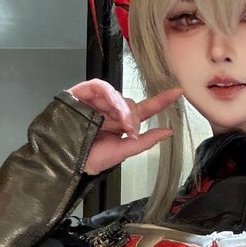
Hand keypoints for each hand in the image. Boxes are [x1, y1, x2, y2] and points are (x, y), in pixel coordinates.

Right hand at [67, 79, 182, 174]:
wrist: (67, 160)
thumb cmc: (91, 159)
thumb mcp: (123, 151)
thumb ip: (145, 141)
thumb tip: (168, 132)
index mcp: (121, 124)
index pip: (144, 110)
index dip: (160, 101)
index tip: (177, 92)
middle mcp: (110, 111)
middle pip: (130, 103)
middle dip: (132, 115)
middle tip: (129, 130)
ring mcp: (97, 102)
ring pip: (117, 95)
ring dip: (122, 108)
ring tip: (120, 122)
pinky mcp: (83, 94)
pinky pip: (100, 86)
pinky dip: (109, 95)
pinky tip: (112, 107)